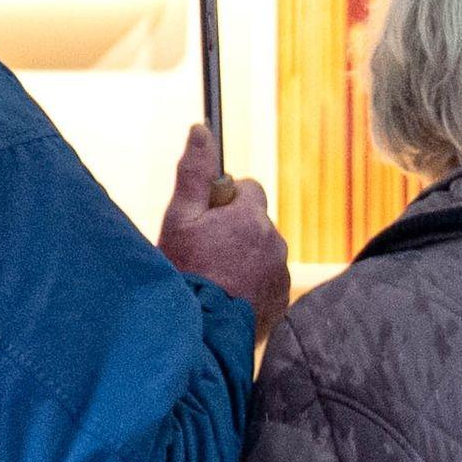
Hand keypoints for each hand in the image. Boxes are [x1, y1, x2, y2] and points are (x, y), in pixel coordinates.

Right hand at [162, 127, 291, 331]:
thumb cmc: (185, 272)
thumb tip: (201, 129)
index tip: (207, 220)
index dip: (226, 201)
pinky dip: (252, 286)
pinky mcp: (282, 301)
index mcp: (251, 217)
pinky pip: (269, 283)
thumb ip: (195, 173)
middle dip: (235, 232)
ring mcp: (281, 274)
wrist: (201, 332)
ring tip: (216, 280)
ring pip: (263, 254)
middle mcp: (275, 242)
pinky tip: (228, 298)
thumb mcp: (179, 218)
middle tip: (206, 254)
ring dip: (245, 260)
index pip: (249, 189)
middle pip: (256, 223)